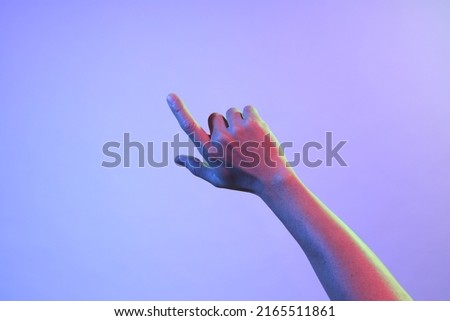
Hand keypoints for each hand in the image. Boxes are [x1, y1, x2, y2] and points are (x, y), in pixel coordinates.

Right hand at [166, 93, 293, 194]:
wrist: (272, 179)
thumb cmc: (243, 180)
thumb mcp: (216, 178)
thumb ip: (195, 167)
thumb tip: (176, 158)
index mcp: (210, 152)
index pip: (190, 127)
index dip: (179, 111)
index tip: (170, 96)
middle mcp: (221, 139)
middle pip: (214, 117)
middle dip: (222, 125)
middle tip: (235, 141)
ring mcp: (238, 129)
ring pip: (231, 112)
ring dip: (237, 121)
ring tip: (248, 139)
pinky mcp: (254, 123)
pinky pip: (248, 109)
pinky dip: (251, 117)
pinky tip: (257, 132)